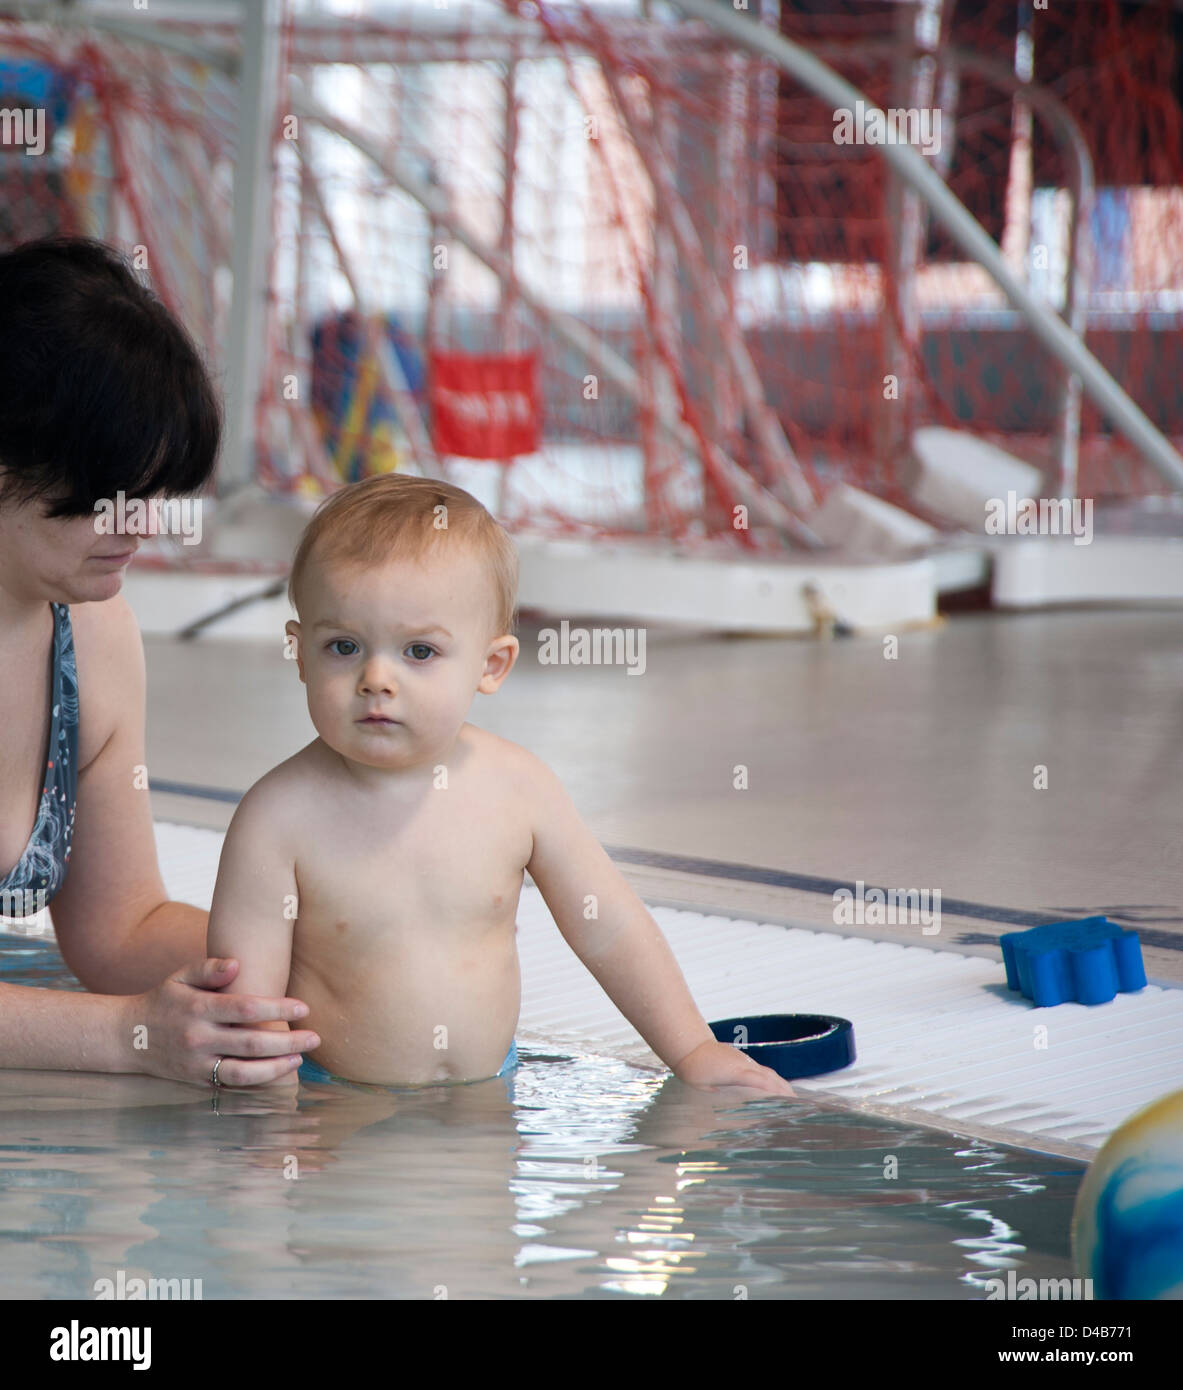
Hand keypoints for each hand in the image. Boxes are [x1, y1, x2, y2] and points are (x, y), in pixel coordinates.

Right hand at [117, 957, 320, 1087]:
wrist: (128, 1037)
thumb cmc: (164, 1000)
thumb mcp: (180, 976)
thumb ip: (209, 967)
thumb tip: (237, 963)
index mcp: (198, 1008)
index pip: (245, 1008)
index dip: (277, 1009)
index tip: (303, 1007)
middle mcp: (198, 1038)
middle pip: (250, 1043)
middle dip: (287, 1041)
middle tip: (316, 1036)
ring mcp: (197, 1063)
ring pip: (243, 1072)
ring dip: (276, 1068)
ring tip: (300, 1058)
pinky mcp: (198, 1080)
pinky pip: (231, 1085)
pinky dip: (257, 1082)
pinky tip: (279, 1073)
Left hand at [673, 1041, 794, 1096]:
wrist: (690, 1044)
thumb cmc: (693, 1068)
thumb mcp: (700, 1088)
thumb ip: (714, 1099)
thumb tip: (725, 1115)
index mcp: (735, 1072)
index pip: (761, 1082)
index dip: (776, 1093)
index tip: (788, 1103)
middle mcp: (745, 1065)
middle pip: (772, 1078)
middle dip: (787, 1093)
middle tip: (800, 1108)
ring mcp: (746, 1062)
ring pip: (771, 1074)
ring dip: (783, 1087)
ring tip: (795, 1103)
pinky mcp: (745, 1061)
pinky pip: (765, 1071)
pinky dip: (775, 1082)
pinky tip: (779, 1091)